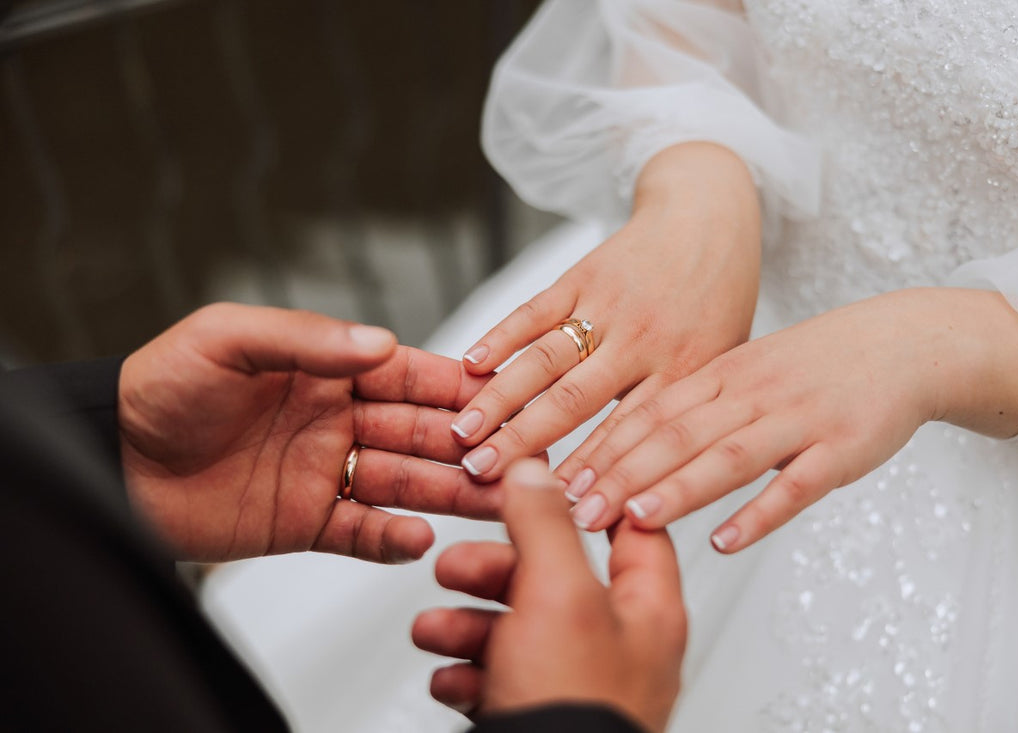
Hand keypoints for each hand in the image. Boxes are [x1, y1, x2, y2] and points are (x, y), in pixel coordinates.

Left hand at [119, 303, 498, 562]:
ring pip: (405, 483)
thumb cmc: (160, 389)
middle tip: (520, 457)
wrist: (110, 463)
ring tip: (496, 503)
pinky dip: (391, 540)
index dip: (456, 385)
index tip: (503, 393)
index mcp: (328, 371)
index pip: (409, 376)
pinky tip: (421, 541)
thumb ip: (306, 338)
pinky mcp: (307, 523)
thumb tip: (381, 341)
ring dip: (451, 493)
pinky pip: (360, 534)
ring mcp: (326, 474)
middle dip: (471, 444)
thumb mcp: (228, 339)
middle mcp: (338, 421)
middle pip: (421, 434)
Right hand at [412, 459, 685, 731]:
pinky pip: (498, 680)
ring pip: (516, 629)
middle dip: (493, 570)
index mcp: (644, 608)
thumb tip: (536, 469)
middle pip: (552, 578)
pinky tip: (448, 677)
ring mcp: (577, 684)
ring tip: (434, 628)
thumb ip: (545, 524)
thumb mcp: (558, 596)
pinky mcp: (541, 717)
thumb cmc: (574, 716)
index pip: (625, 527)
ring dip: (465, 623)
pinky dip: (466, 673)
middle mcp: (617, 645)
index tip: (534, 481)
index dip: (579, 498)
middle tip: (455, 564)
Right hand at [450, 143, 760, 481]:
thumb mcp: (723, 365)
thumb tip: (650, 490)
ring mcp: (609, 305)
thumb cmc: (719, 301)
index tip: (555, 510)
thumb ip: (686, 417)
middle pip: (573, 401)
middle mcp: (643, 340)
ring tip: (463, 432)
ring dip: (500, 397)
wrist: (712, 217)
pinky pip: (536, 309)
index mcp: (683, 371)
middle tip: (483, 477)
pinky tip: (469, 363)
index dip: (590, 476)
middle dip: (526, 443)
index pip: (627, 434)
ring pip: (546, 358)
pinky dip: (500, 336)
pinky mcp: (584, 275)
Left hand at [565, 288, 1017, 551]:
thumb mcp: (744, 370)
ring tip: (633, 519)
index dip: (600, 447)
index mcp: (721, 373)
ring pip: (726, 455)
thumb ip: (694, 404)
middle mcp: (749, 392)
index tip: (558, 480)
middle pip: (674, 433)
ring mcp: (796, 419)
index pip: (646, 411)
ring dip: (677, 489)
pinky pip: (796, 484)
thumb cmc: (814, 364)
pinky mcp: (841, 449)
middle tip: (575, 510)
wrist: (901, 343)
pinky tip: (727, 541)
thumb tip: (631, 446)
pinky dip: (760, 513)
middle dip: (620, 473)